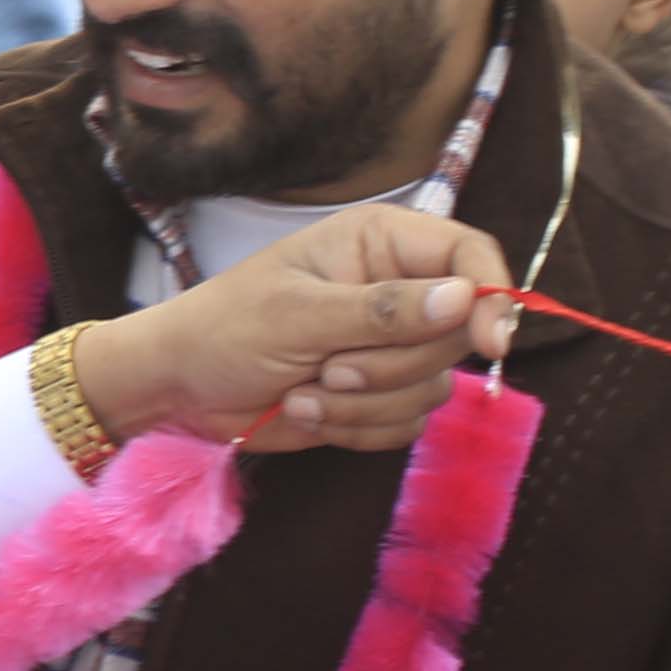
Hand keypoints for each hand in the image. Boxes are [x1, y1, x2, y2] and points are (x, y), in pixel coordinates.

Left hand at [74, 207, 523, 453]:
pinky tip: (306, 409)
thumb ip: (383, 310)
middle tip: (330, 366)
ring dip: (364, 403)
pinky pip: (406, 425)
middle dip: (392, 366)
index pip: (470, 256)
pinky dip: (356, 427)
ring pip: (431, 388)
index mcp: (380, 244)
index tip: (489, 344)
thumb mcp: (299, 314)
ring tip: (305, 387)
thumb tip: (466, 299)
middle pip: (456, 335)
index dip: (491, 297)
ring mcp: (388, 348)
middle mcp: (396, 291)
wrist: (179, 387)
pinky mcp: (378, 397)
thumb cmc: (225, 328)